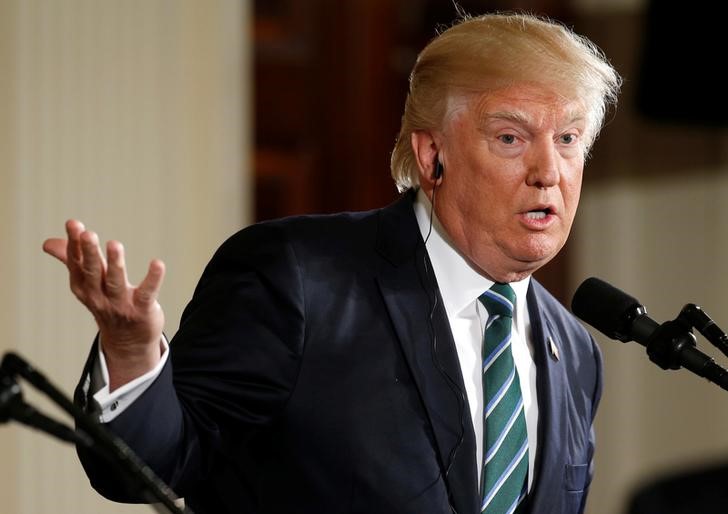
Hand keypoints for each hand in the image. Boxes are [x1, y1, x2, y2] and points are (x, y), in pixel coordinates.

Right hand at [43, 220, 165, 390]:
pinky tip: (157, 264)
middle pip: (93, 273)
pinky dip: (152, 279)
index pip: (76, 264)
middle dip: (88, 253)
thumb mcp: (88, 284)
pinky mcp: (141, 310)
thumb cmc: (108, 305)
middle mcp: (99, 296)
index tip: (73, 224)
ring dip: (115, 264)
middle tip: (88, 233)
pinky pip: (147, 293)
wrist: (128, 342)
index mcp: (84, 287)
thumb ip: (72, 260)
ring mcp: (120, 305)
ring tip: (114, 244)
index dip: (74, 244)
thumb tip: (48, 243)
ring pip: (116, 283)